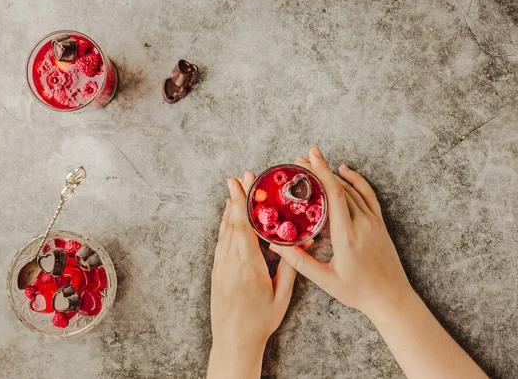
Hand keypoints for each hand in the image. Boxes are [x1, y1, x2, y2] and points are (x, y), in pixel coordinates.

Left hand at [208, 172, 296, 377]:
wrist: (233, 341)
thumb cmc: (260, 321)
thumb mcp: (281, 295)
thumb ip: (289, 268)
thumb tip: (300, 244)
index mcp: (247, 265)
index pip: (243, 226)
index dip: (242, 202)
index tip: (241, 183)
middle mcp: (230, 262)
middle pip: (232, 222)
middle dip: (237, 198)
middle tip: (241, 177)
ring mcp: (220, 266)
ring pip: (224, 231)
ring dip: (230, 209)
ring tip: (235, 190)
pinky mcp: (217, 271)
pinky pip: (221, 242)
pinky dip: (225, 225)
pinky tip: (229, 217)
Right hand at [270, 147, 412, 318]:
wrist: (391, 298)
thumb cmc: (357, 292)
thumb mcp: (325, 280)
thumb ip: (299, 261)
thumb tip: (275, 244)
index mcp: (347, 236)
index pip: (335, 196)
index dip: (321, 173)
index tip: (308, 158)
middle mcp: (362, 224)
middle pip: (340, 187)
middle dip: (320, 170)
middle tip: (301, 158)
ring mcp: (373, 222)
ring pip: (353, 189)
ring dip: (333, 174)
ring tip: (314, 163)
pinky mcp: (379, 223)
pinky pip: (368, 195)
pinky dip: (357, 180)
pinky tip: (344, 170)